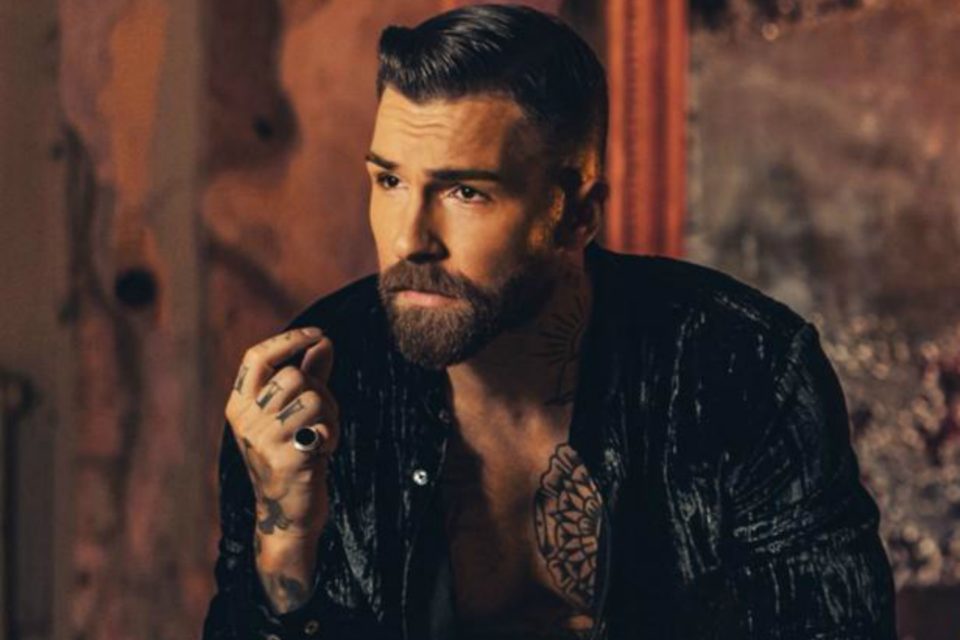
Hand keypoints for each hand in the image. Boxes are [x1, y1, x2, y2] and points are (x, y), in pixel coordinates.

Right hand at [224, 327, 338, 541]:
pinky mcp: (285, 459)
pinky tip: (322, 452)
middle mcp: (244, 421)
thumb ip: (309, 375)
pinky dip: (332, 435)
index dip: (288, 339)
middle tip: (325, 415)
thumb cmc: (294, 456)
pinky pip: (322, 426)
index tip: (318, 333)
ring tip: (324, 435)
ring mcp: (262, 441)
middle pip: (294, 376)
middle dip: (322, 391)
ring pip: (312, 398)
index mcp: (239, 405)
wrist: (289, 514)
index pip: (256, 357)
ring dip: (331, 415)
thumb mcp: (296, 413)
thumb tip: (323, 341)